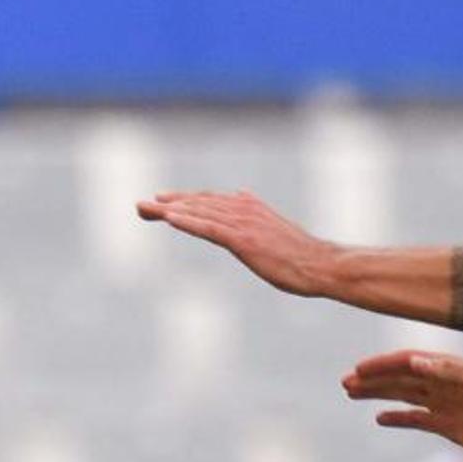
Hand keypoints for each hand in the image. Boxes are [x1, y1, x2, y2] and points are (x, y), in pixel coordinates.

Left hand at [135, 189, 336, 297]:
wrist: (322, 265)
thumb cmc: (300, 254)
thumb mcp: (274, 228)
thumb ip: (255, 215)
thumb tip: (243, 196)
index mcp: (250, 207)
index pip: (209, 201)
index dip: (183, 200)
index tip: (160, 201)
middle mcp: (245, 209)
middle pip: (199, 203)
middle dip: (168, 204)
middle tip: (140, 206)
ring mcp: (244, 223)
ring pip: (199, 212)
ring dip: (170, 210)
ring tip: (144, 209)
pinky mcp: (244, 239)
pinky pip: (210, 228)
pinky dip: (188, 221)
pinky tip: (169, 218)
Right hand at [343, 349, 462, 459]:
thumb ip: (448, 371)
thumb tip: (415, 362)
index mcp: (448, 369)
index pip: (408, 363)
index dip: (382, 365)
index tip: (358, 370)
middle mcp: (443, 384)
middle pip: (400, 378)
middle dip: (373, 379)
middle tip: (346, 382)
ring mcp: (444, 404)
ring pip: (403, 395)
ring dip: (378, 393)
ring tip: (352, 393)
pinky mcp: (447, 425)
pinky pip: (415, 419)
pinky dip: (397, 418)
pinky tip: (380, 418)